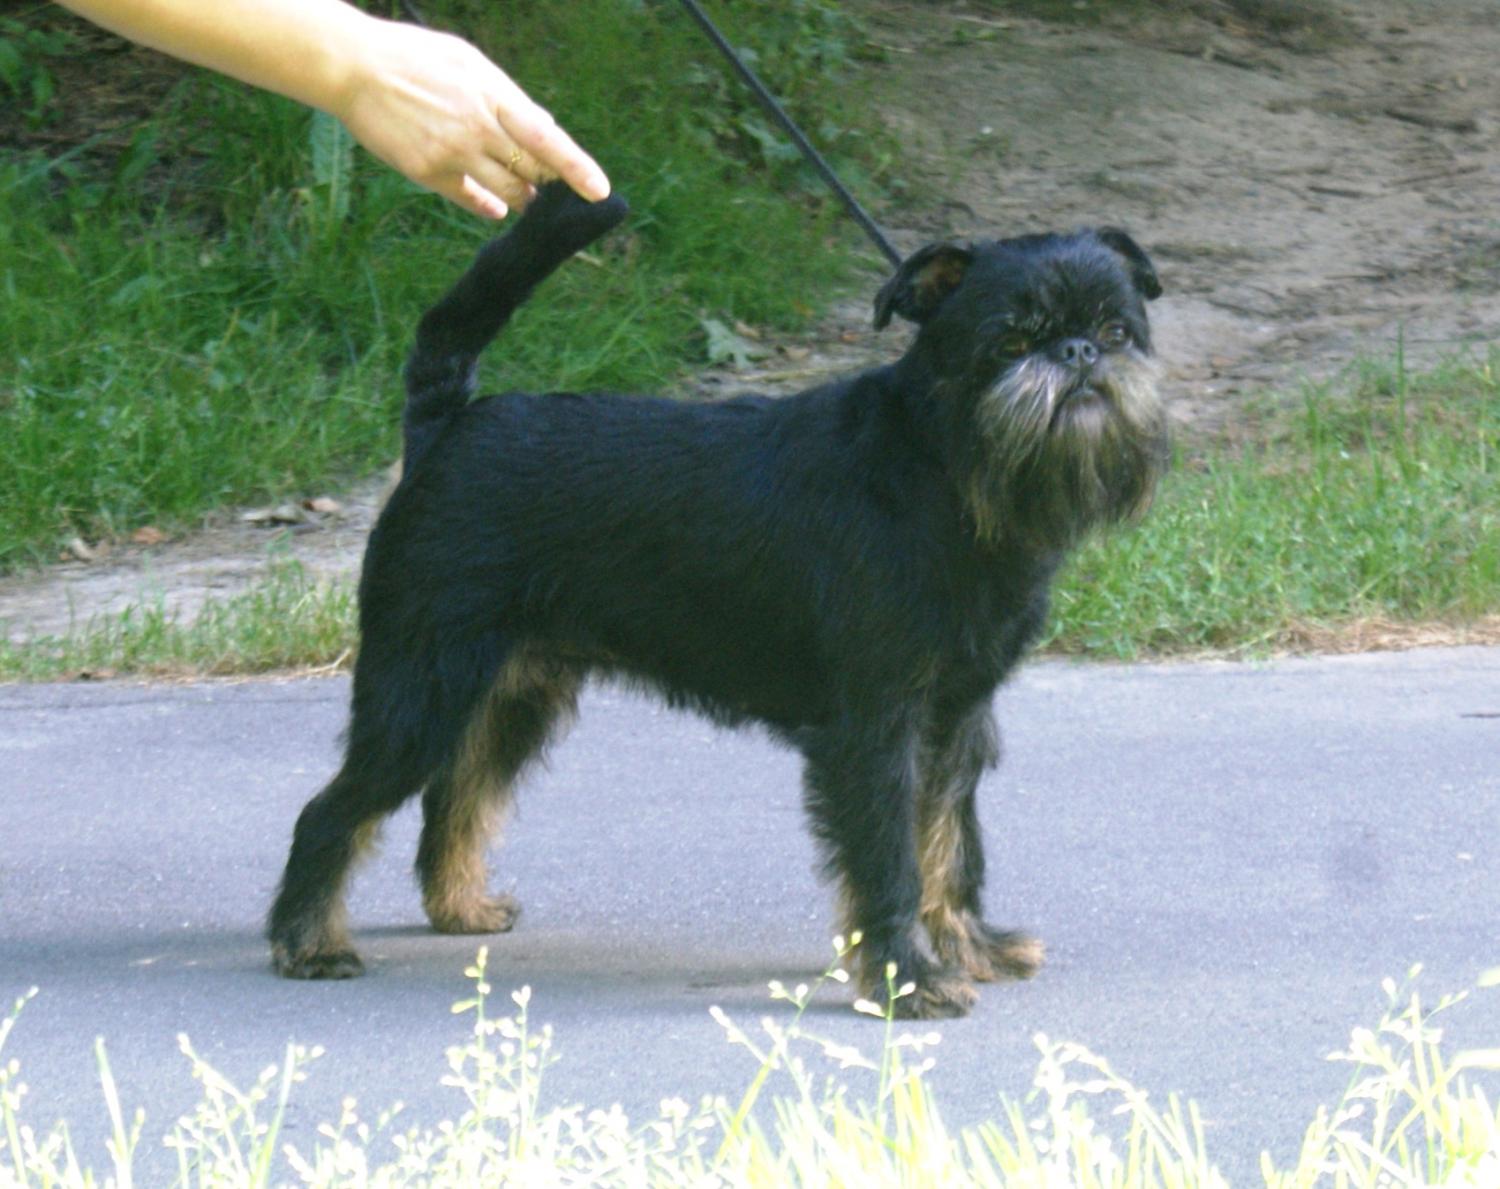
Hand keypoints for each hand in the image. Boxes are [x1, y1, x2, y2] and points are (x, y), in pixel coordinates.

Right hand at [337, 19, 610, 219]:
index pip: (546, 138)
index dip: (576, 167)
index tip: (600, 191)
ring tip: (521, 190)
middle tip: (546, 180)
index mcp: (492, 95)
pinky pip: (473, 200)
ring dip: (522, 196)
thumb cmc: (416, 58)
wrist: (353, 68)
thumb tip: (545, 124)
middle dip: (545, 179)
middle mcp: (477, 128)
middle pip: (531, 170)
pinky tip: (495, 205)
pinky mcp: (429, 173)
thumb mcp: (469, 62)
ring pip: (508, 191)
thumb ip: (508, 97)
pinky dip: (489, 204)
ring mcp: (453, 153)